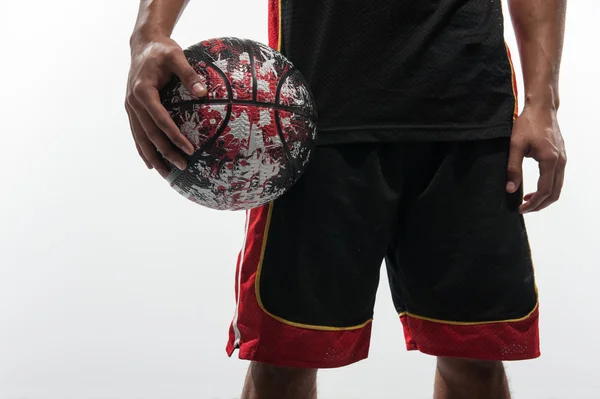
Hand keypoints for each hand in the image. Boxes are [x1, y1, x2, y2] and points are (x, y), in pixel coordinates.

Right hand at [125, 35, 206, 176]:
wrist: (143, 44)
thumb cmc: (162, 50)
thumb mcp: (176, 57)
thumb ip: (189, 74)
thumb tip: (203, 92)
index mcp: (143, 90)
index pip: (160, 119)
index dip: (174, 136)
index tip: (189, 149)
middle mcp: (133, 102)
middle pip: (150, 133)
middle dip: (166, 152)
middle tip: (183, 166)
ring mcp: (130, 107)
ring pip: (140, 138)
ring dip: (153, 156)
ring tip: (166, 173)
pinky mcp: (132, 109)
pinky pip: (137, 133)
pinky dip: (143, 149)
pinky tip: (151, 163)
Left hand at [506, 104, 566, 212]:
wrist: (541, 108)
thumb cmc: (528, 123)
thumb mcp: (515, 145)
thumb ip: (513, 168)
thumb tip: (510, 189)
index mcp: (550, 160)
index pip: (544, 191)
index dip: (532, 203)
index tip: (520, 208)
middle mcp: (560, 162)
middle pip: (554, 193)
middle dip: (539, 205)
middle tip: (524, 209)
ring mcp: (562, 159)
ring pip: (557, 187)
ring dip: (544, 198)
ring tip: (527, 201)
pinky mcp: (560, 156)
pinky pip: (557, 179)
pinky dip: (547, 189)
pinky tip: (533, 190)